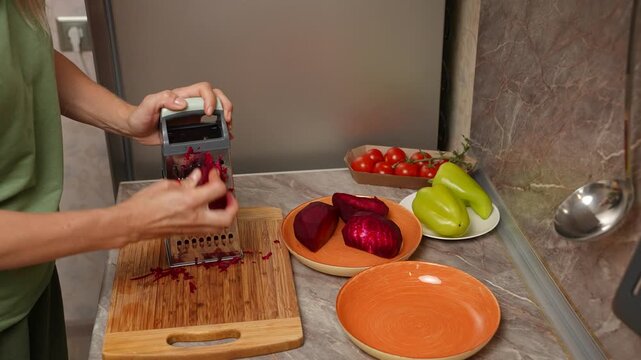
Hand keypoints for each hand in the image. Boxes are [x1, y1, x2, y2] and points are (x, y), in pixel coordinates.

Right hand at [117, 168, 238, 242]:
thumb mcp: (166, 185)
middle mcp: (194, 217)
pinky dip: (213, 220)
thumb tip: (197, 178)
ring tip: (220, 203)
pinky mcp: (187, 233)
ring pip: (219, 226)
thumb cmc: (143, 205)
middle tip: (227, 194)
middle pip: (226, 217)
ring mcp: (191, 228)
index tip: (213, 174)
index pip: (217, 190)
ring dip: (224, 214)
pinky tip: (206, 210)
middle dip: (232, 205)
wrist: (132, 223)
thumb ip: (186, 182)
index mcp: (189, 201)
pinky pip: (207, 229)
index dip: (218, 179)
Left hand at [126, 83, 233, 144]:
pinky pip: (211, 124)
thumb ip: (163, 99)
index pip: (203, 89)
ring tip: (229, 127)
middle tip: (227, 119)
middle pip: (215, 95)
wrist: (136, 129)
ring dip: (226, 115)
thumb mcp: (148, 104)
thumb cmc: (140, 115)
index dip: (210, 98)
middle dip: (225, 105)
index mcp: (181, 96)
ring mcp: (193, 114)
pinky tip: (224, 135)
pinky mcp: (193, 126)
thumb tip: (182, 103)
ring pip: (216, 108)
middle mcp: (190, 103)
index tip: (208, 112)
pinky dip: (221, 128)